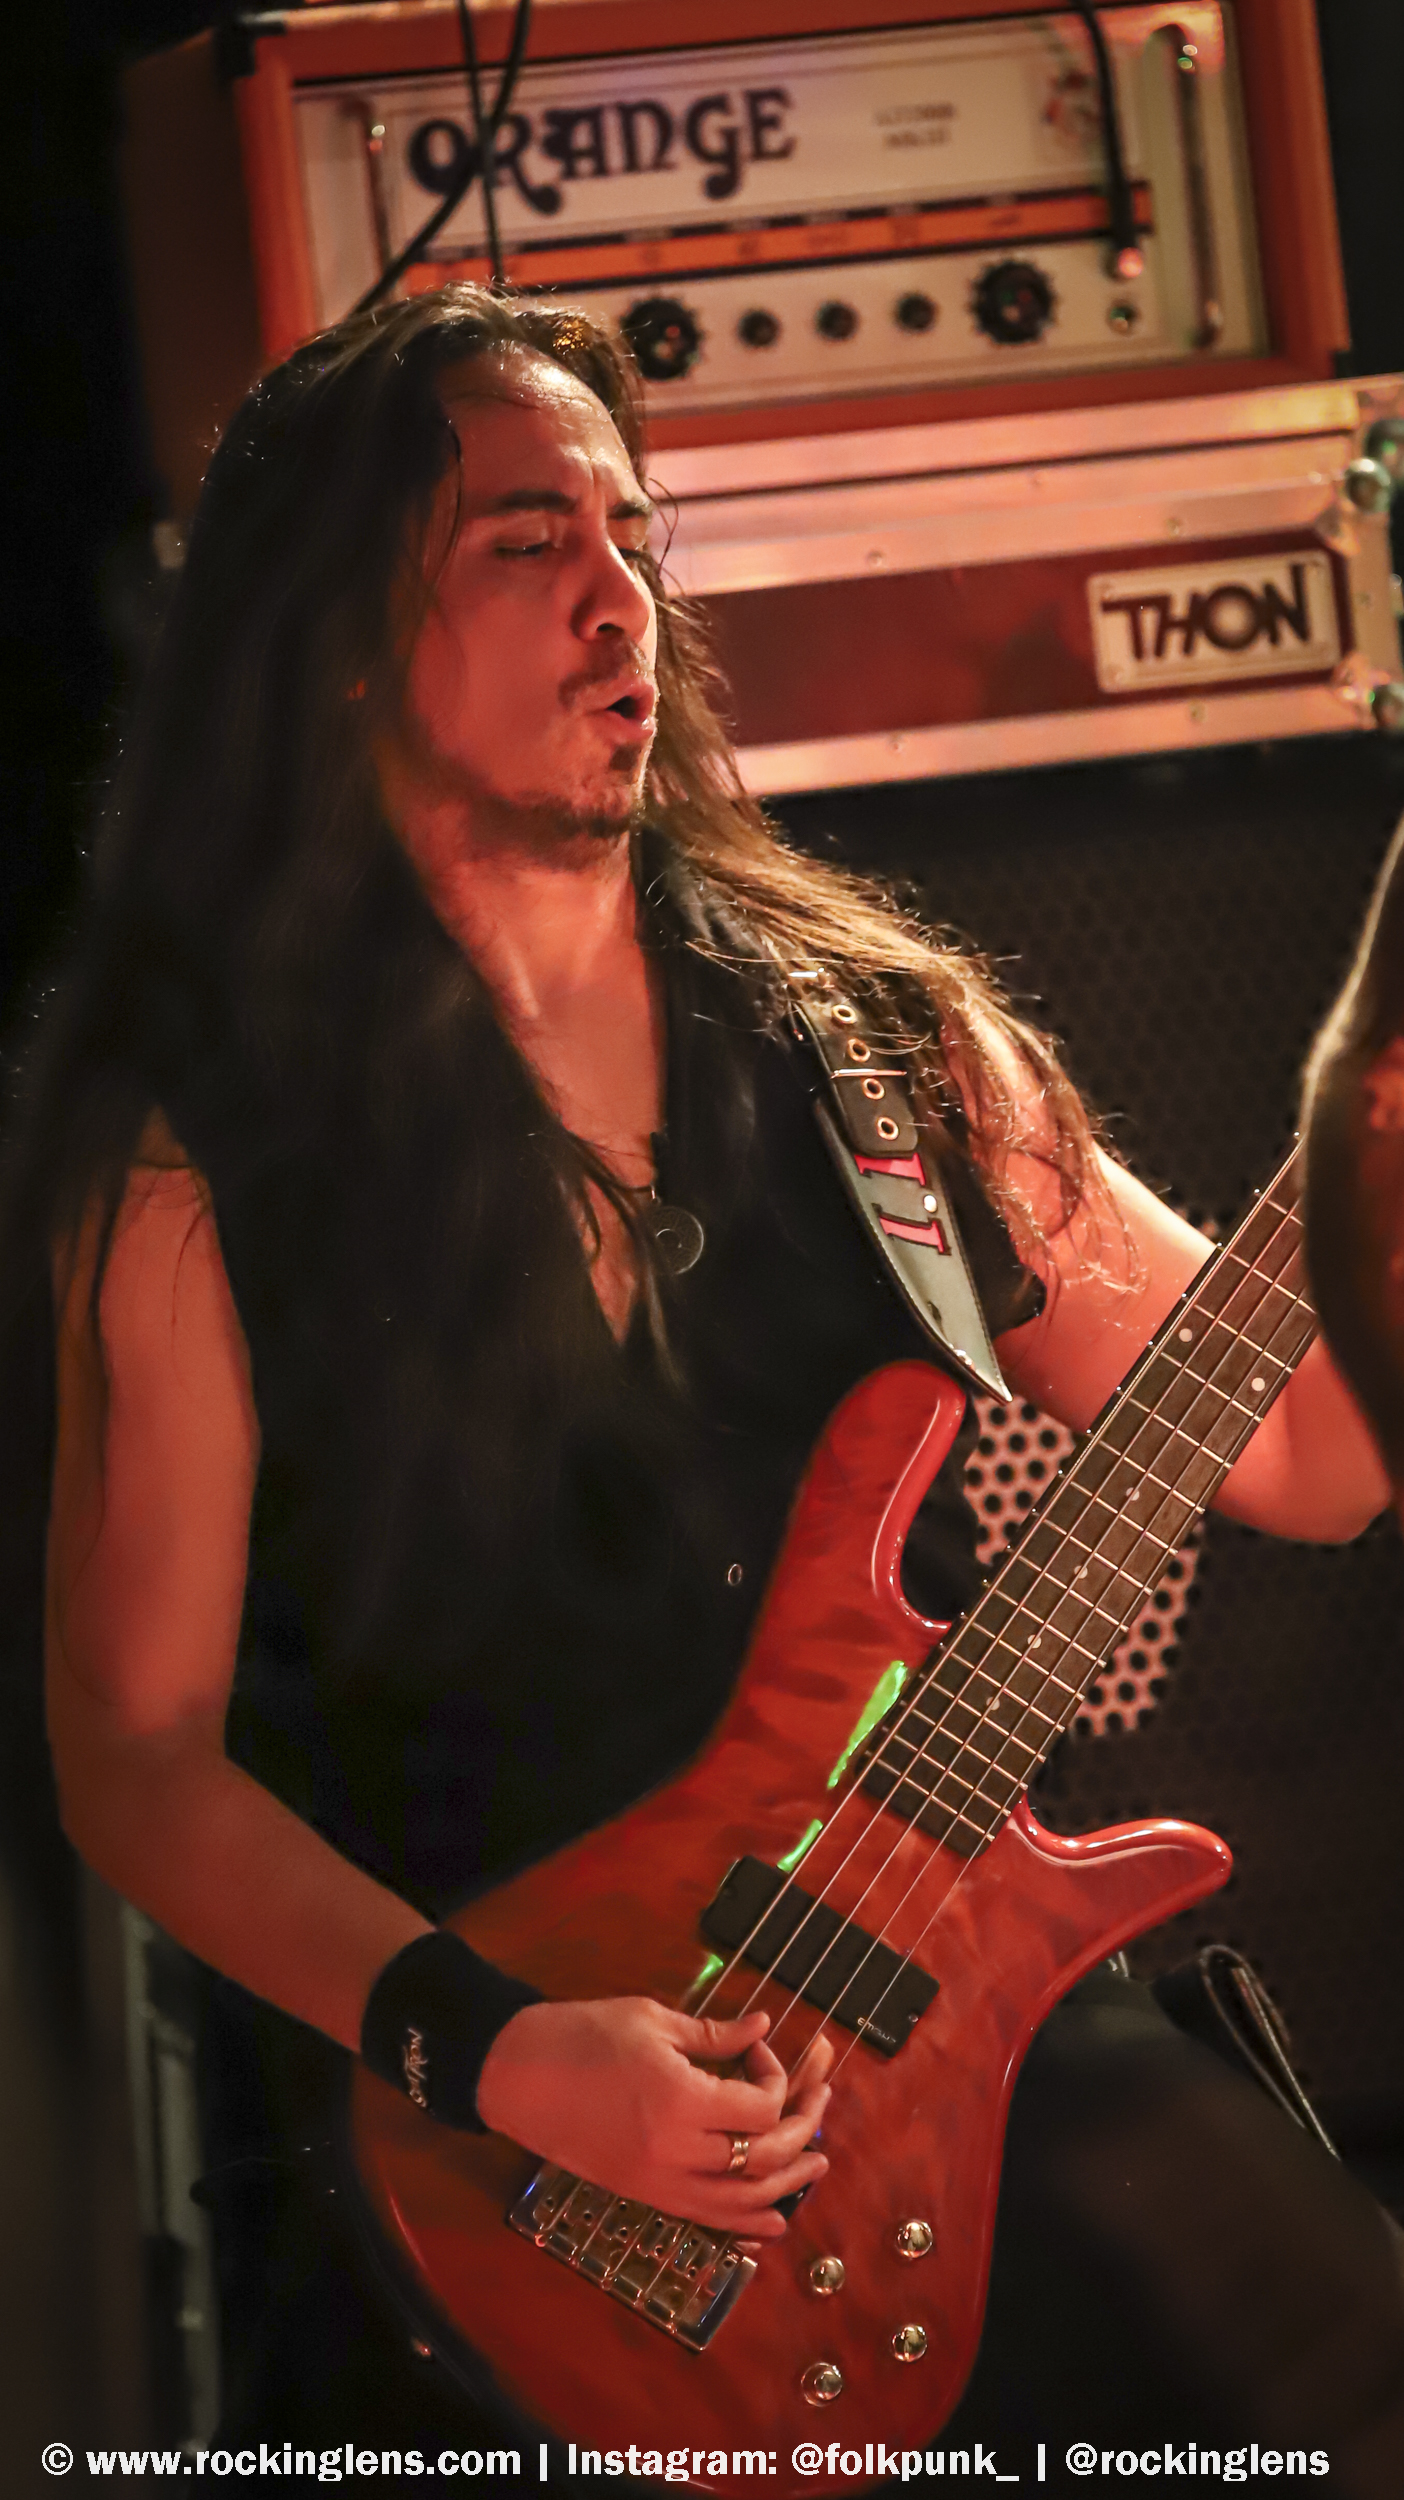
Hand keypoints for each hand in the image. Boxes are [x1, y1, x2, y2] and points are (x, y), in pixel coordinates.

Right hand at [474, 1999, 831, 2235]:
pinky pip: (707, 2219)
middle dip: (802, 2130)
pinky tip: (771, 2218)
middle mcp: (676, 2152)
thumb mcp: (652, 2020)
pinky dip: (745, 2221)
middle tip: (821, 2103)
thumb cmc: (581, 2035)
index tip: (758, 2049)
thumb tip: (762, 2028)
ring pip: (742, 2201)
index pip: (761, 2106)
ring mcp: (659, 2182)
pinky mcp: (643, 2195)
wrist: (517, 2075)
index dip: (776, 2076)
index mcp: (681, 2101)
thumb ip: (714, 2033)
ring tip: (817, 2166)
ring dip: (787, 2184)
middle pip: (763, 2157)